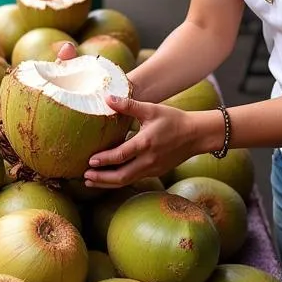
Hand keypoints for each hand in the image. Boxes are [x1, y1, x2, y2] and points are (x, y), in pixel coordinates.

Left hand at [84, 94, 201, 187]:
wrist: (196, 135)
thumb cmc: (173, 120)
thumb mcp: (151, 109)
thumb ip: (128, 105)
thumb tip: (107, 98)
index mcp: (146, 143)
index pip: (121, 155)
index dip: (104, 160)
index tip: (90, 162)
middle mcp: (149, 160)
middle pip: (122, 176)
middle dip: (102, 179)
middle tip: (85, 177)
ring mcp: (153, 168)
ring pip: (127, 181)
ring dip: (108, 183)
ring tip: (91, 182)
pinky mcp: (156, 172)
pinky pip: (134, 179)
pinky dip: (120, 180)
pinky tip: (110, 178)